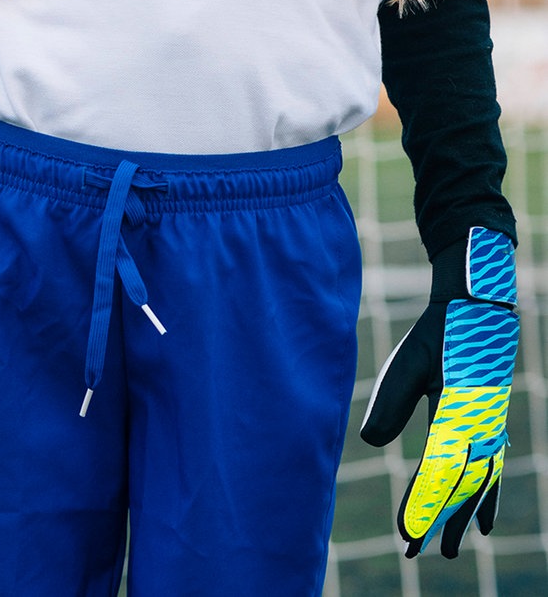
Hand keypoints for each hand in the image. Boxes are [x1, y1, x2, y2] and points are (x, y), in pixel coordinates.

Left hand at [360, 227, 517, 557]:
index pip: (439, 473)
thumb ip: (392, 402)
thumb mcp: (408, 364)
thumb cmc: (436, 335)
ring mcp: (490, 428)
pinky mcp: (489, 423)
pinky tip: (487, 518)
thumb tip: (370, 443)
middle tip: (416, 554)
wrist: (474, 309)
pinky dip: (489, 497)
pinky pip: (493, 470)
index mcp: (460, 416)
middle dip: (440, 522)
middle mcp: (481, 429)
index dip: (423, 505)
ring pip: (480, 485)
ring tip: (459, 550)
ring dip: (466, 517)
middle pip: (462, 488)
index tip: (407, 533)